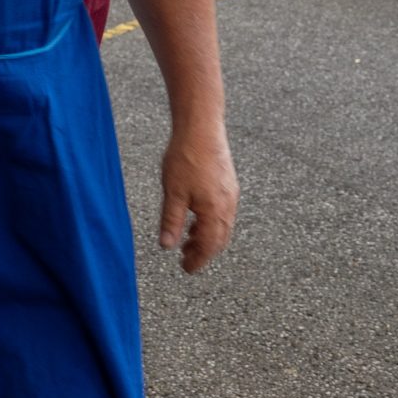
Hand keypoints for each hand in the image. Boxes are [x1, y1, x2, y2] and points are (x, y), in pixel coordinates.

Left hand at [158, 121, 238, 273]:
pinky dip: (210, 223)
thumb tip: (166, 246)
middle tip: (186, 259)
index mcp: (214, 211)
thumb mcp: (173, 193)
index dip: (198, 260)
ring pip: (222, 226)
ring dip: (206, 237)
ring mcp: (230, 194)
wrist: (201, 128)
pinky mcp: (228, 184)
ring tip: (187, 240)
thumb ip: (171, 222)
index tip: (187, 269)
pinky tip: (195, 217)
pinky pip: (223, 212)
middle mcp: (227, 205)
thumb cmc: (185, 158)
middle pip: (219, 239)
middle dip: (203, 252)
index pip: (208, 246)